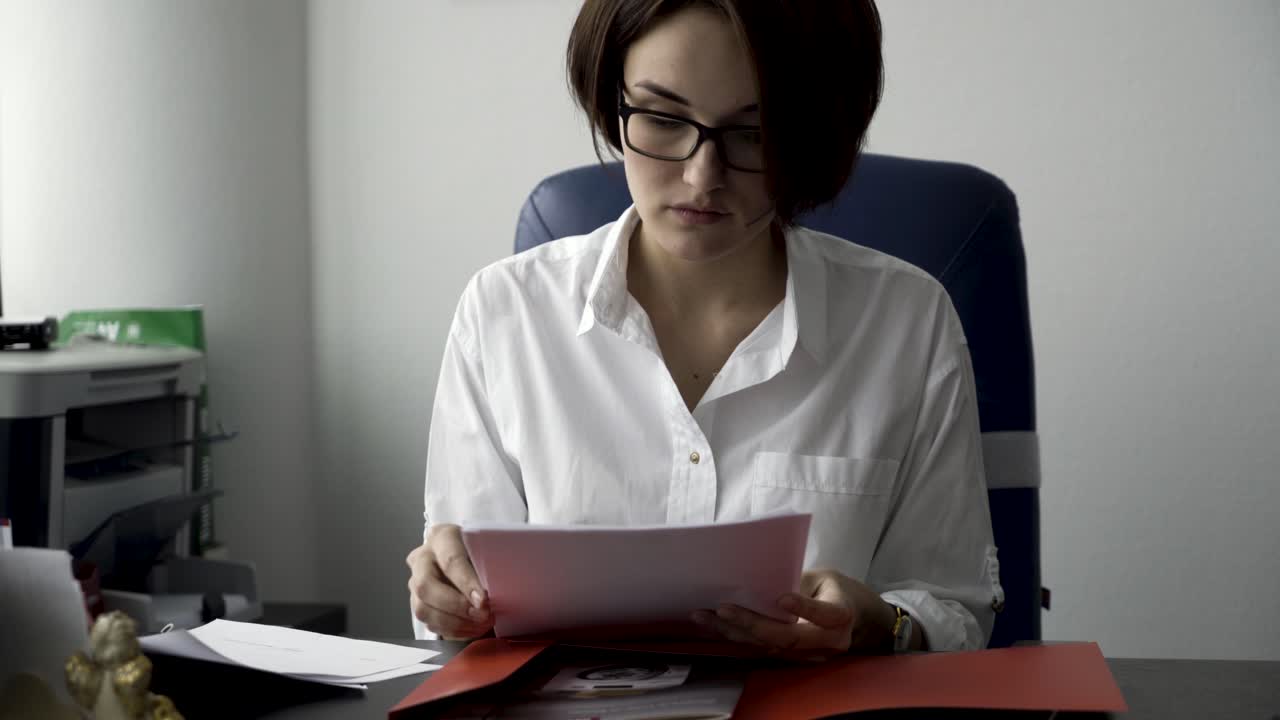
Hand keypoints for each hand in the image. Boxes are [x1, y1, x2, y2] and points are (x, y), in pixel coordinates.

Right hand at [406, 524, 493, 639]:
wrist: (468, 554)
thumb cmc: (480, 550)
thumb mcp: (488, 546)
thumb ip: (490, 561)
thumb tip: (500, 586)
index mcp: (441, 538)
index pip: (450, 561)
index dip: (466, 583)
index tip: (484, 600)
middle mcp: (423, 559)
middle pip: (426, 586)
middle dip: (456, 606)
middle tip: (483, 615)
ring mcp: (415, 582)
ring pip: (423, 609)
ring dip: (455, 622)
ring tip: (481, 624)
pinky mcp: (418, 603)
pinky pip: (429, 623)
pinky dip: (453, 630)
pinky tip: (473, 628)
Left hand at [690, 569, 898, 660]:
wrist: (856, 622)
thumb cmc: (837, 592)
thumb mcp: (826, 578)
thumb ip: (800, 582)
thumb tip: (762, 578)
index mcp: (841, 616)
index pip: (825, 615)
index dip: (805, 608)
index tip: (783, 597)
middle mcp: (826, 642)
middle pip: (789, 638)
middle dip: (754, 624)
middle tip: (724, 609)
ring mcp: (809, 655)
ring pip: (769, 647)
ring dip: (735, 633)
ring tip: (704, 616)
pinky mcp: (792, 658)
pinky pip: (762, 649)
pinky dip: (736, 637)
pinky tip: (712, 624)